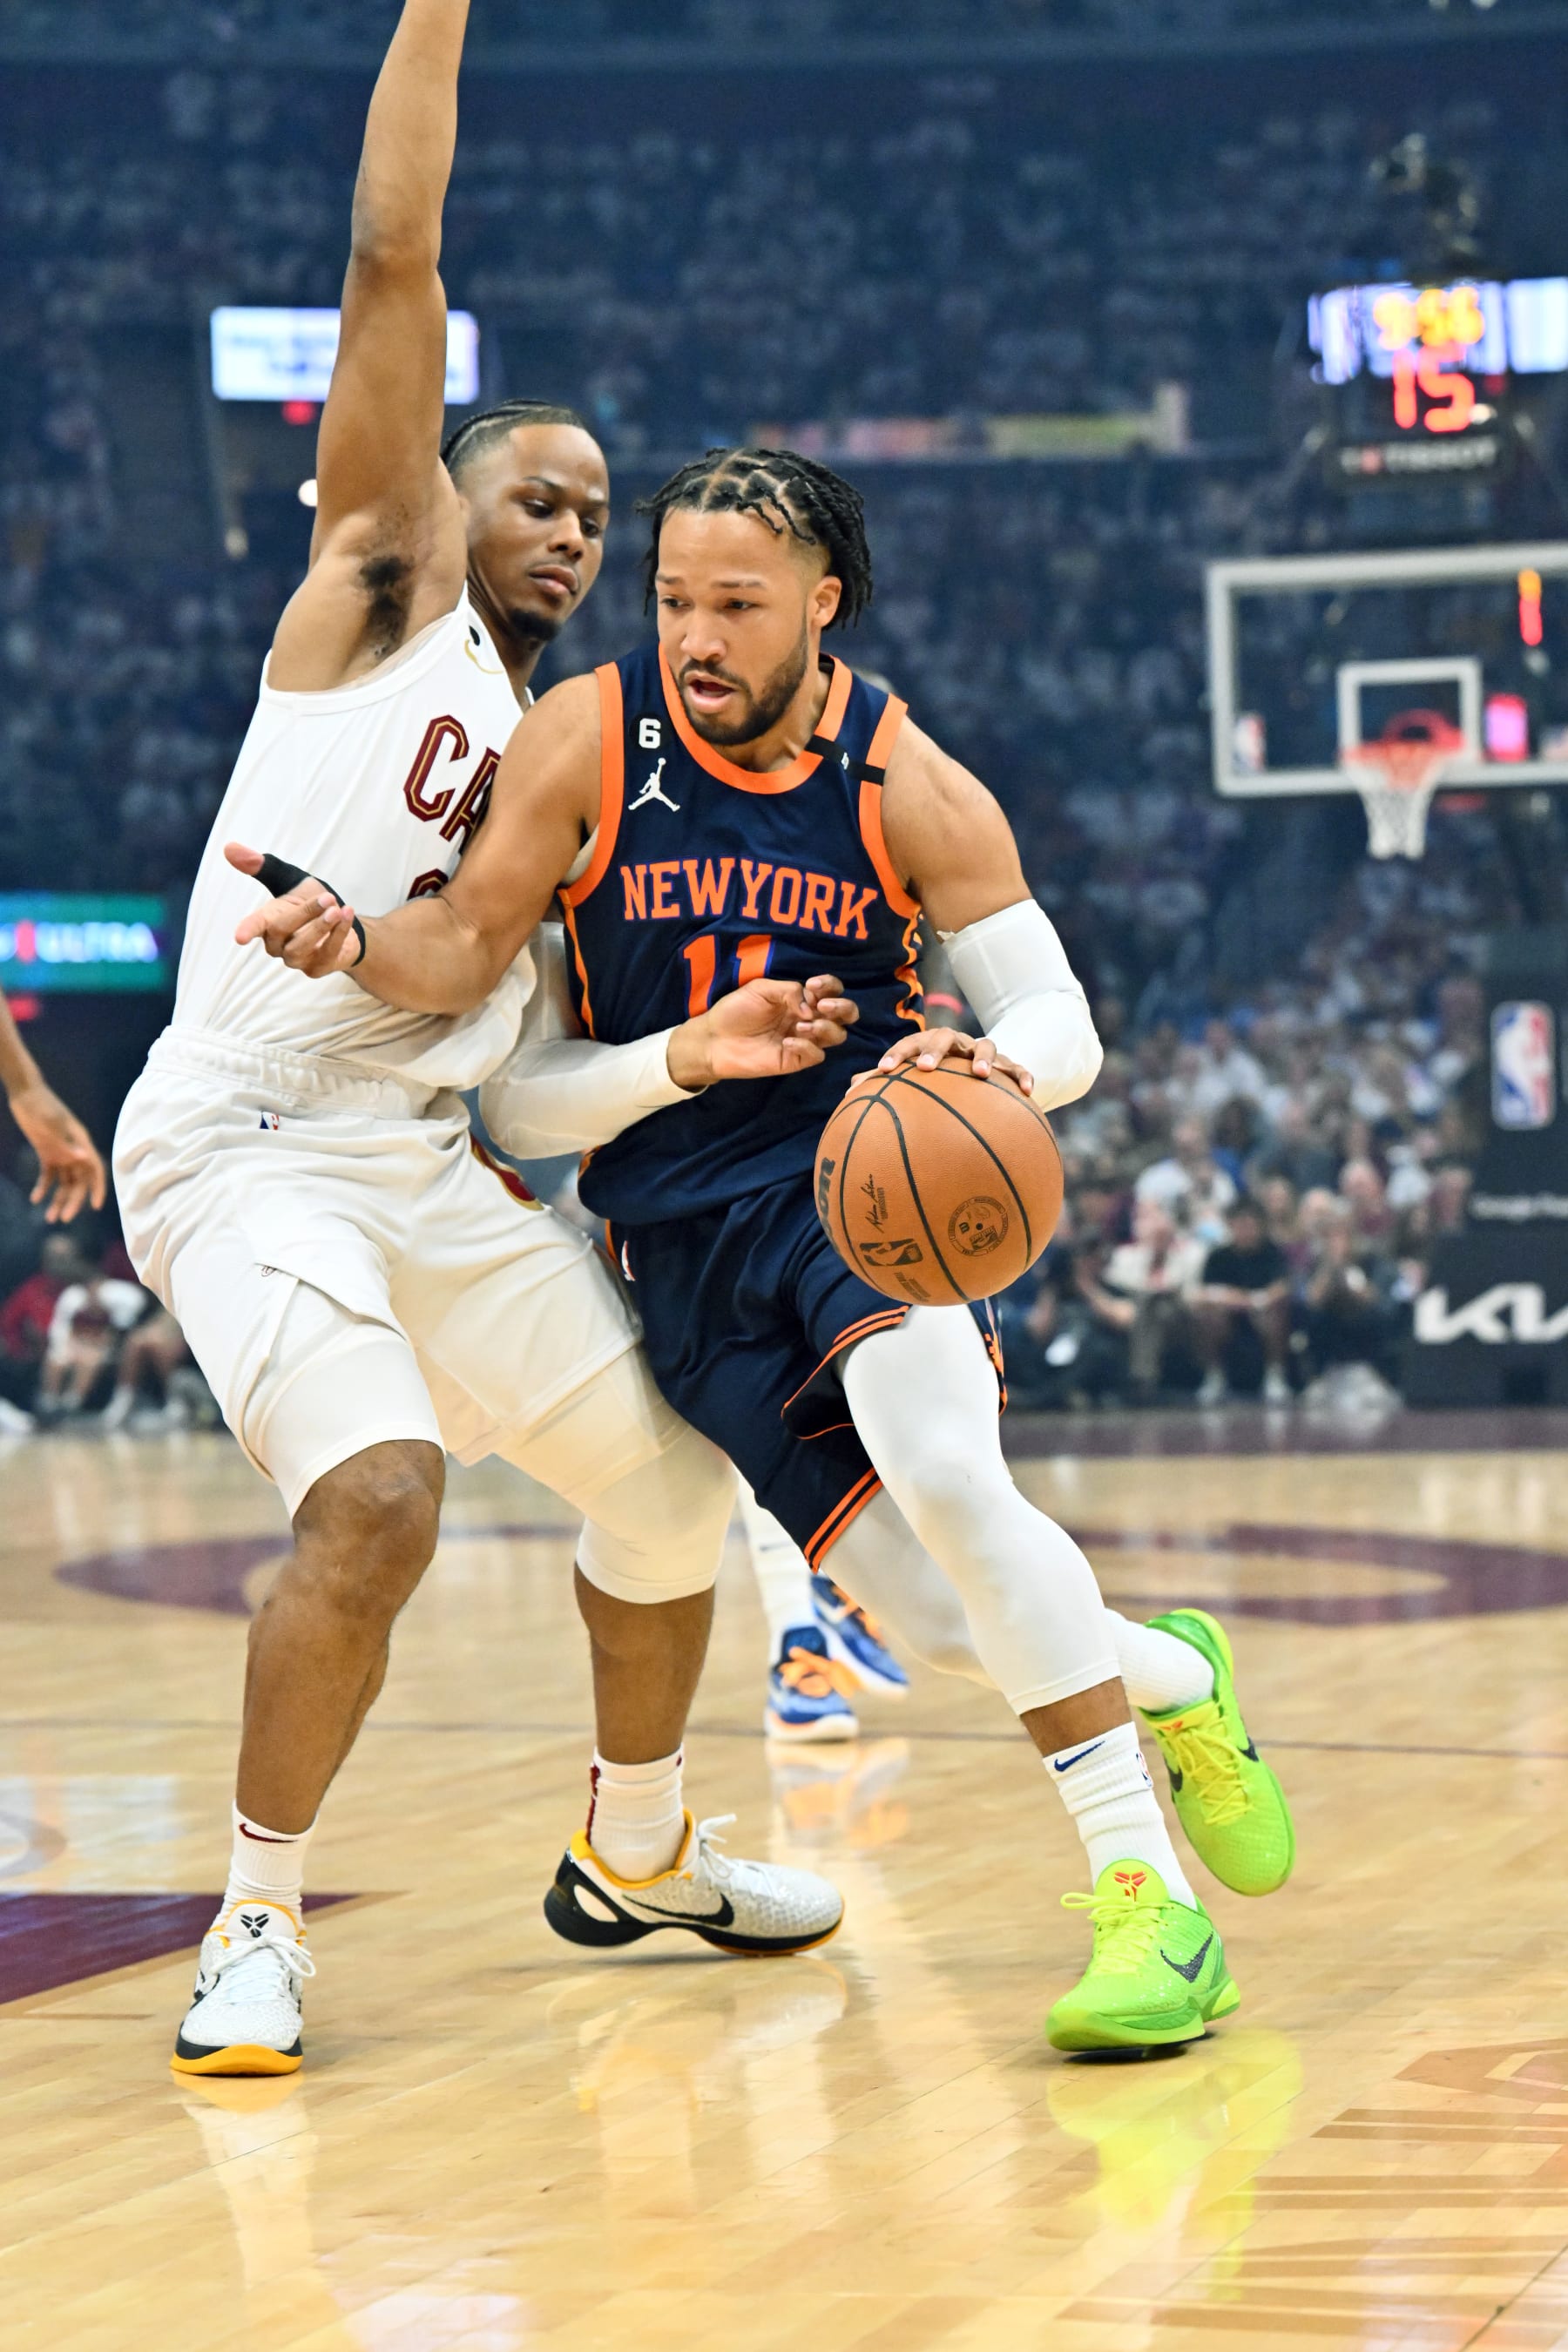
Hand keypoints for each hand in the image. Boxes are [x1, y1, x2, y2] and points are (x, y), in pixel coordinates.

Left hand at [9, 1081, 106, 1222]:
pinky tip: (35, 1199)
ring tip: (49, 1218)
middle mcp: (74, 1149)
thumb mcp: (50, 1125)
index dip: (97, 1188)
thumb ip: (66, 1144)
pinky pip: (48, 1175)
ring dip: (58, 1199)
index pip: (95, 1169)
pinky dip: (43, 1187)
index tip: (95, 1206)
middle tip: (63, 1218)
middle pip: (79, 1181)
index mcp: (80, 1142)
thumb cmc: (40, 1105)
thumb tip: (85, 1159)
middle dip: (73, 1201)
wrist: (24, 1092)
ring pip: (64, 1182)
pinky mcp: (47, 1152)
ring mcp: (61, 1151)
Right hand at [227, 843, 361, 976]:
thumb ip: (263, 866)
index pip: (253, 925)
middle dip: (304, 913)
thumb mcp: (289, 879)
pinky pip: (327, 953)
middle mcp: (276, 944)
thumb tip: (229, 847)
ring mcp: (295, 959)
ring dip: (320, 927)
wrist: (340, 922)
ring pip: (301, 947)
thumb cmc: (308, 900)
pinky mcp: (316, 968)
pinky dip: (339, 933)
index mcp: (266, 920)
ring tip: (336, 910)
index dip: (247, 929)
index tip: (240, 937)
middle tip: (327, 898)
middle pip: (281, 930)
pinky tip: (347, 914)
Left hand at [669, 975, 858, 1087]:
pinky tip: (787, 1041)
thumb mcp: (762, 989)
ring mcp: (804, 1040)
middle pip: (845, 1014)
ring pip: (837, 1035)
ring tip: (800, 1025)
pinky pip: (817, 1055)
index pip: (831, 990)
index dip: (830, 986)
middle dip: (842, 1007)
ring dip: (825, 1027)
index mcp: (801, 999)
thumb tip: (810, 1007)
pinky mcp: (796, 1060)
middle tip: (820, 1006)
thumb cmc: (736, 1010)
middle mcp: (808, 1018)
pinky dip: (807, 1046)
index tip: (813, 985)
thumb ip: (789, 990)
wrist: (715, 1039)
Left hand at [862, 1025, 1033, 1093]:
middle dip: (935, 1048)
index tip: (883, 1070)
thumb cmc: (939, 1080)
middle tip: (926, 1067)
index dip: (896, 1054)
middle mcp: (956, 1045)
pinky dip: (1023, 1075)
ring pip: (985, 1044)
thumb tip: (849, 1091)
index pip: (909, 1043)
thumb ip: (885, 1085)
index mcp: (929, 1047)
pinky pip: (1017, 1067)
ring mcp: (983, 1053)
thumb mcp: (914, 1082)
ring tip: (980, 1075)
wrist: (980, 1076)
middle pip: (945, 1035)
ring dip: (983, 1057)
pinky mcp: (1007, 1066)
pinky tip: (1028, 1092)